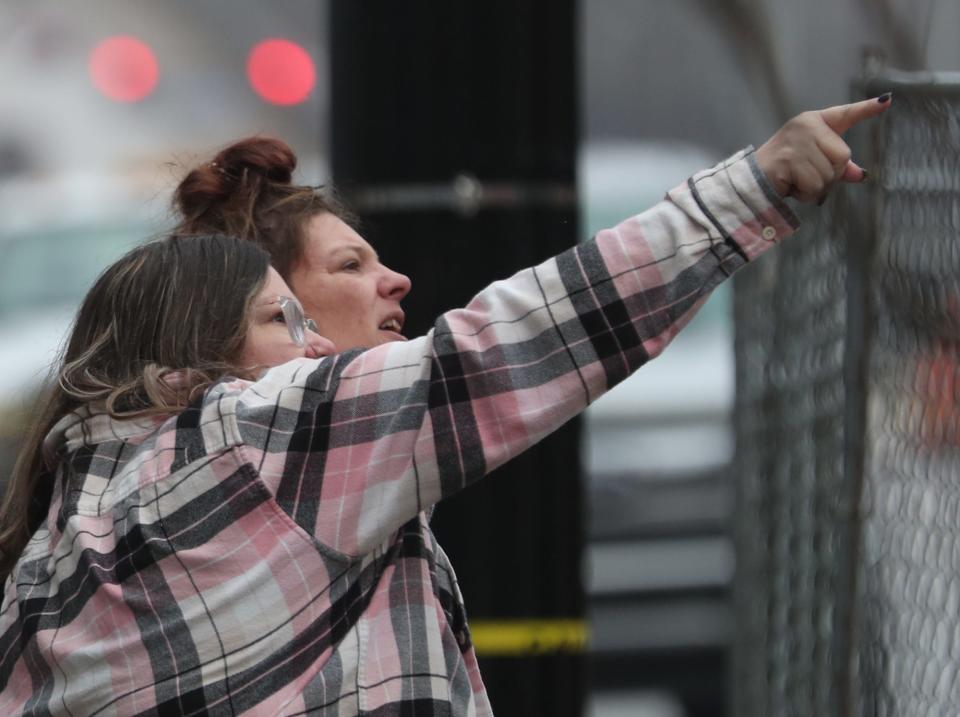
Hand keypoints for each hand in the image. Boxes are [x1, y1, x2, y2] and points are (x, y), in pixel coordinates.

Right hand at [755, 94, 891, 202]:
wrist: (752, 180)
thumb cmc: (785, 170)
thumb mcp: (814, 165)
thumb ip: (838, 167)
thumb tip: (861, 175)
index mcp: (814, 122)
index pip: (845, 114)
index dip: (866, 109)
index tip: (886, 102)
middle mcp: (807, 126)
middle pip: (843, 156)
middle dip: (830, 174)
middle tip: (807, 176)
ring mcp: (798, 140)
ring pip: (829, 174)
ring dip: (816, 187)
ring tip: (796, 181)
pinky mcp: (790, 158)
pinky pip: (815, 185)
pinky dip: (806, 194)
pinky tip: (791, 186)